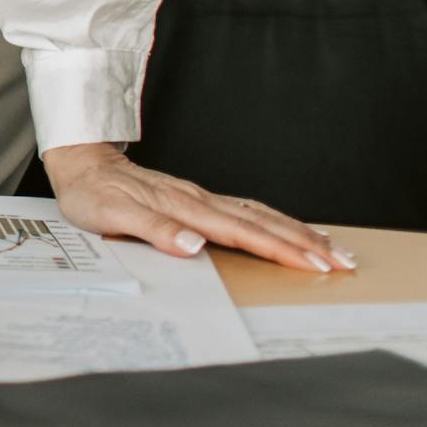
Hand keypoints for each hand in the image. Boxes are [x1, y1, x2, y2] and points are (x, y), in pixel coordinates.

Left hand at [43, 142, 355, 272]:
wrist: (80, 160)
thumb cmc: (91, 193)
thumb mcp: (111, 216)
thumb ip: (154, 231)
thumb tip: (194, 246)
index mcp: (185, 209)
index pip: (243, 233)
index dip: (281, 250)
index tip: (315, 265)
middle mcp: (199, 200)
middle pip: (263, 223)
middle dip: (306, 244)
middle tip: (345, 263)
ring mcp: (200, 197)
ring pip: (260, 214)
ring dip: (298, 232)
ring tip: (333, 248)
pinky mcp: (197, 197)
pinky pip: (247, 209)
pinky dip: (275, 221)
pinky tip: (287, 228)